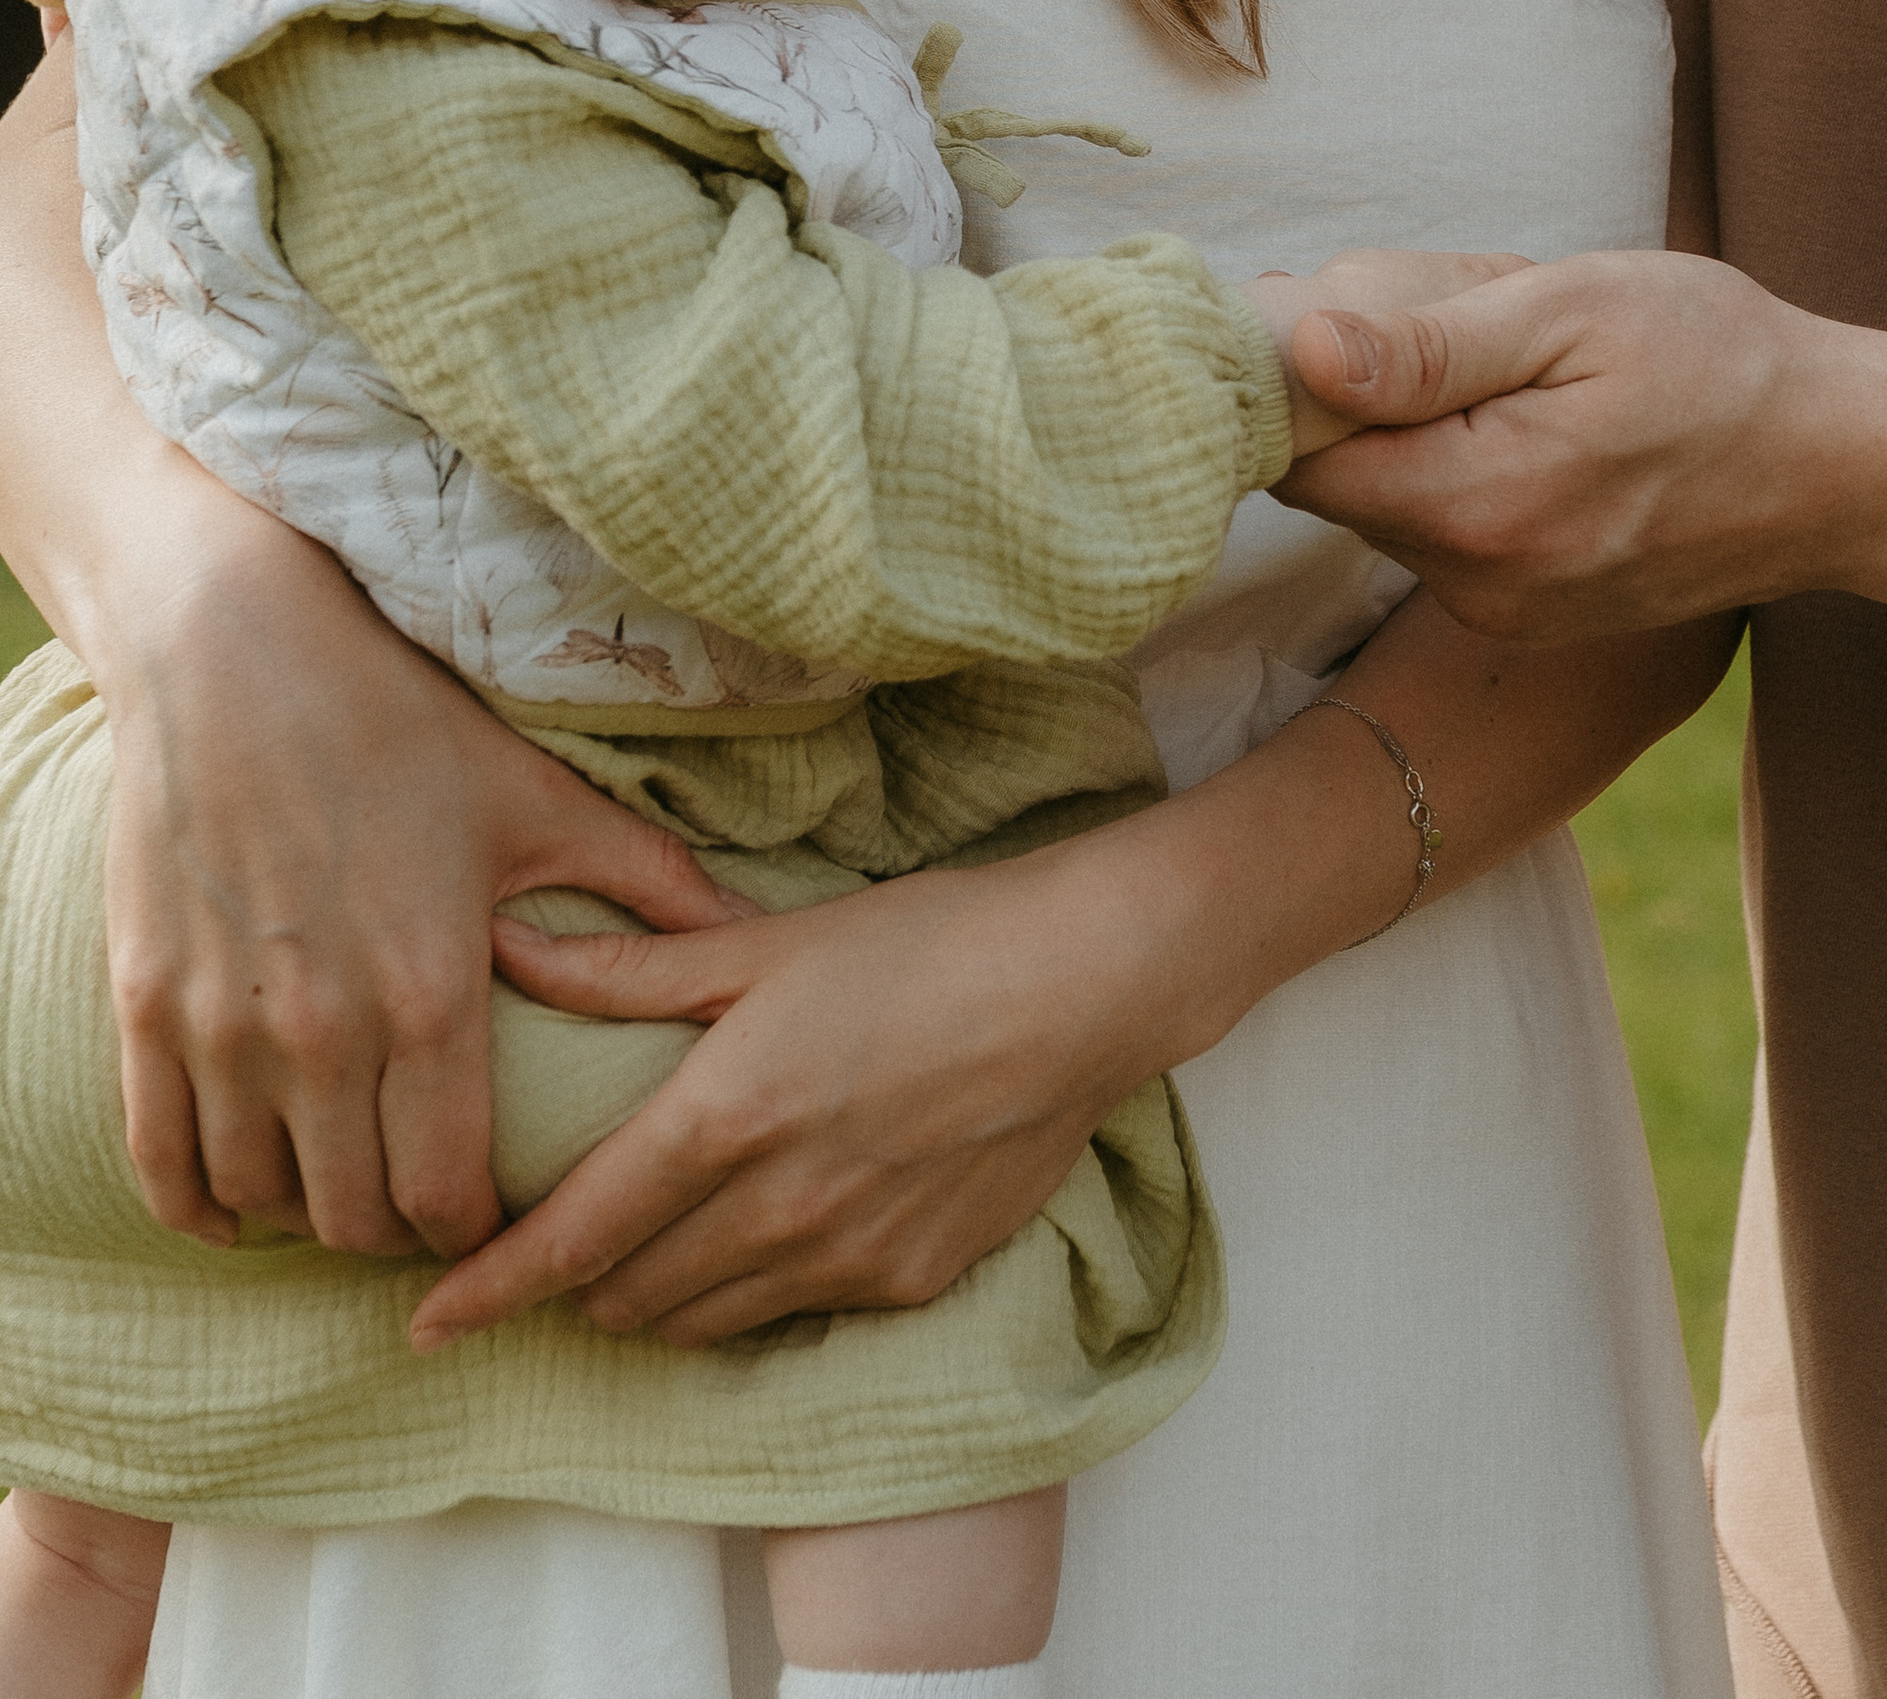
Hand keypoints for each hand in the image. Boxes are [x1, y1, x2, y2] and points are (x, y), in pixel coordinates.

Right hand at [100, 523, 752, 1261]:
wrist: (235, 648)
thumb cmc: (399, 718)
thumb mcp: (537, 799)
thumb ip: (650, 882)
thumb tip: (755, 930)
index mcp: (432, 993)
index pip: (449, 1194)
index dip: (474, 1230)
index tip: (488, 1216)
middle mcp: (323, 1029)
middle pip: (356, 1218)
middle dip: (394, 1232)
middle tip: (417, 1206)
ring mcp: (224, 1025)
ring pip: (261, 1201)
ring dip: (302, 1215)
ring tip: (337, 1185)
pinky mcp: (145, 1007)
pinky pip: (161, 1165)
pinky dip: (202, 1204)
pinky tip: (236, 1201)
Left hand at [409, 849, 1142, 1350]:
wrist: (1083, 987)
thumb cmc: (926, 942)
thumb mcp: (769, 943)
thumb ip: (630, 971)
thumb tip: (508, 949)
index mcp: (726, 1117)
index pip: (573, 1236)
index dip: (488, 1288)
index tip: (424, 1323)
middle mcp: (775, 1208)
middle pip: (628, 1297)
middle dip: (575, 1285)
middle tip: (560, 1240)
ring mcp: (845, 1257)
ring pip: (703, 1321)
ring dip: (658, 1296)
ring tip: (654, 1240)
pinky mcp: (906, 1282)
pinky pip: (791, 1314)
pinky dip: (753, 1289)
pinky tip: (770, 1226)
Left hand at [1276, 247, 1882, 635]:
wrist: (1843, 464)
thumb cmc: (1719, 360)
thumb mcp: (1572, 310)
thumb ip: (1426, 342)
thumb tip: (1295, 348)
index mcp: (1480, 506)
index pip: (1298, 454)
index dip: (1288, 372)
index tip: (1334, 301)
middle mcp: (1479, 586)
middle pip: (1336, 477)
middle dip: (1360, 389)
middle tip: (1455, 312)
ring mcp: (1505, 613)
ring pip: (1388, 501)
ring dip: (1414, 426)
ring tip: (1518, 366)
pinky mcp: (1528, 617)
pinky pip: (1443, 531)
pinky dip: (1458, 466)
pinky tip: (1538, 420)